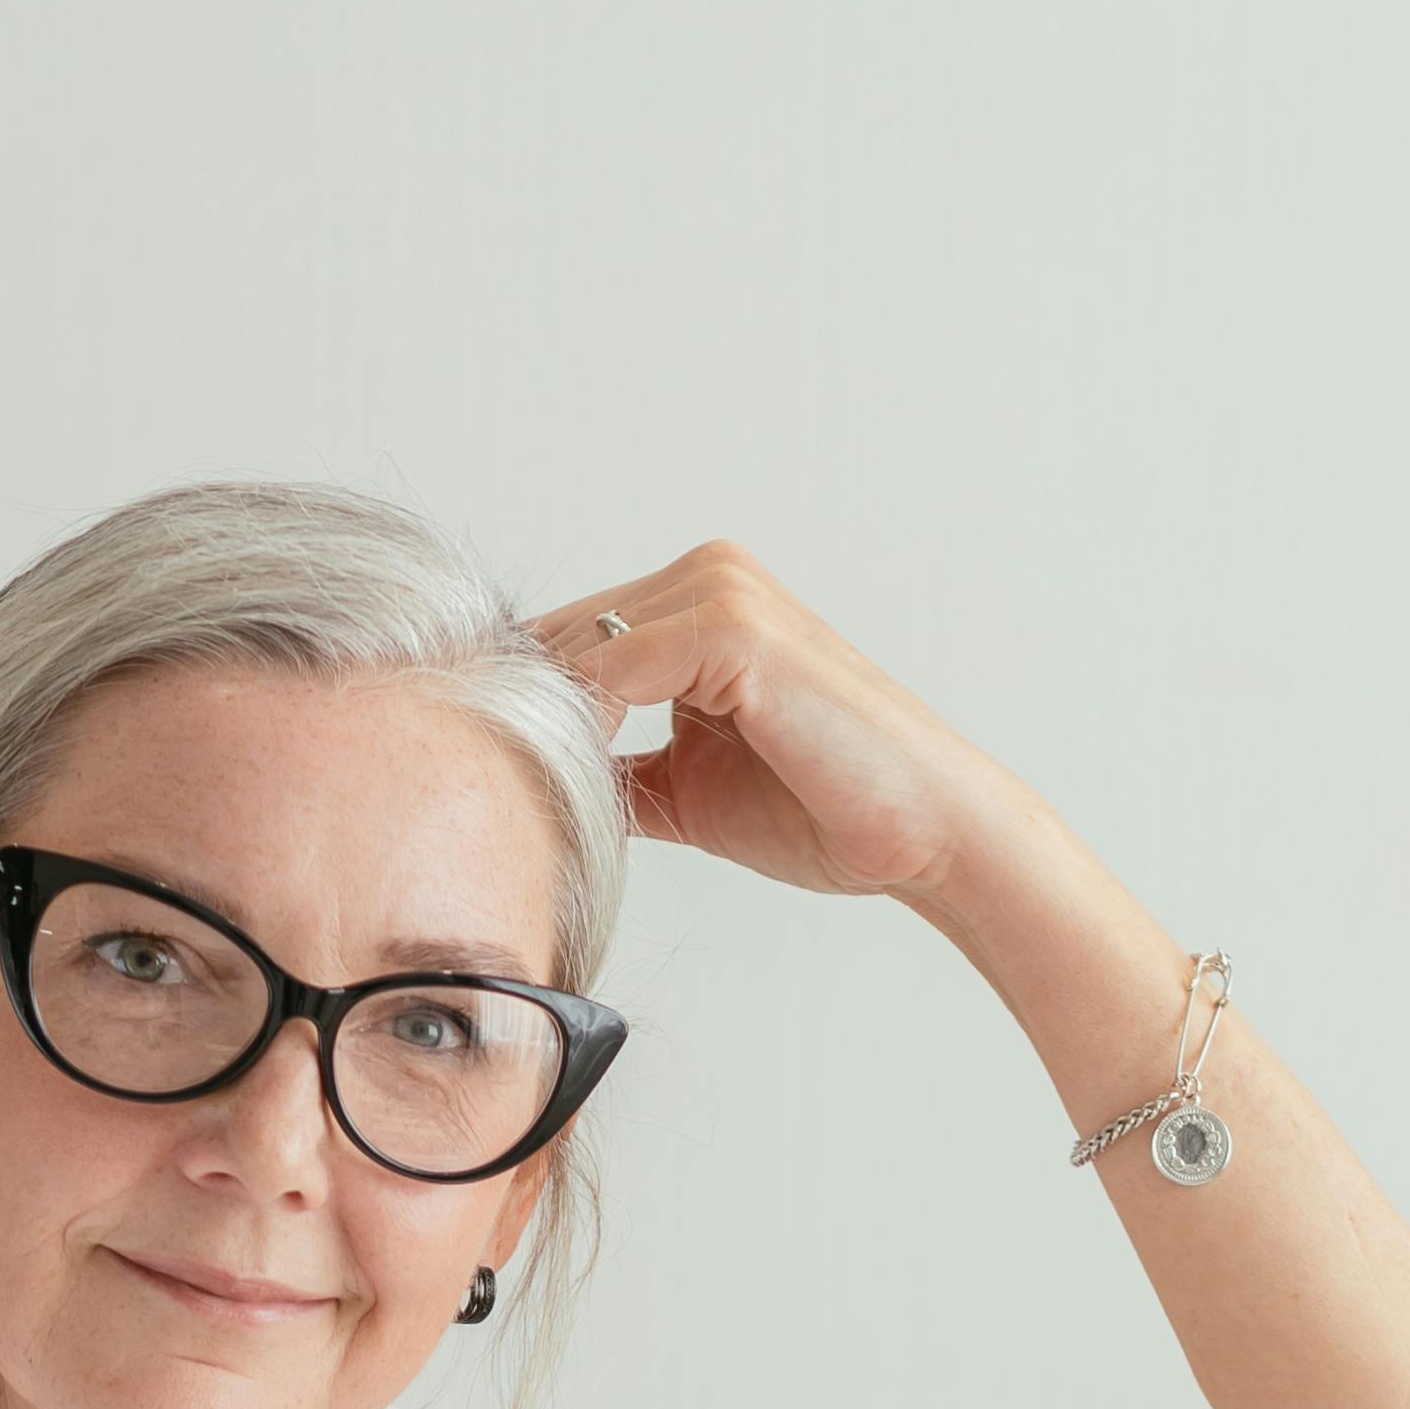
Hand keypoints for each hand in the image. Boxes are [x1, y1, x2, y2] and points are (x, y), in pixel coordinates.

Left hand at [529, 541, 1035, 909]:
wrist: (921, 833)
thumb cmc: (826, 809)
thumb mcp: (689, 788)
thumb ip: (622, 773)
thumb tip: (538, 789)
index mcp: (698, 602)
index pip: (570, 641)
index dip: (524, 708)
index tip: (488, 774)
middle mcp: (706, 576)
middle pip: (559, 638)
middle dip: (524, 713)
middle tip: (490, 788)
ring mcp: (720, 592)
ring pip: (576, 652)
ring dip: (547, 724)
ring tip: (529, 793)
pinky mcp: (732, 629)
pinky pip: (612, 672)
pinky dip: (585, 727)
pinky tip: (578, 778)